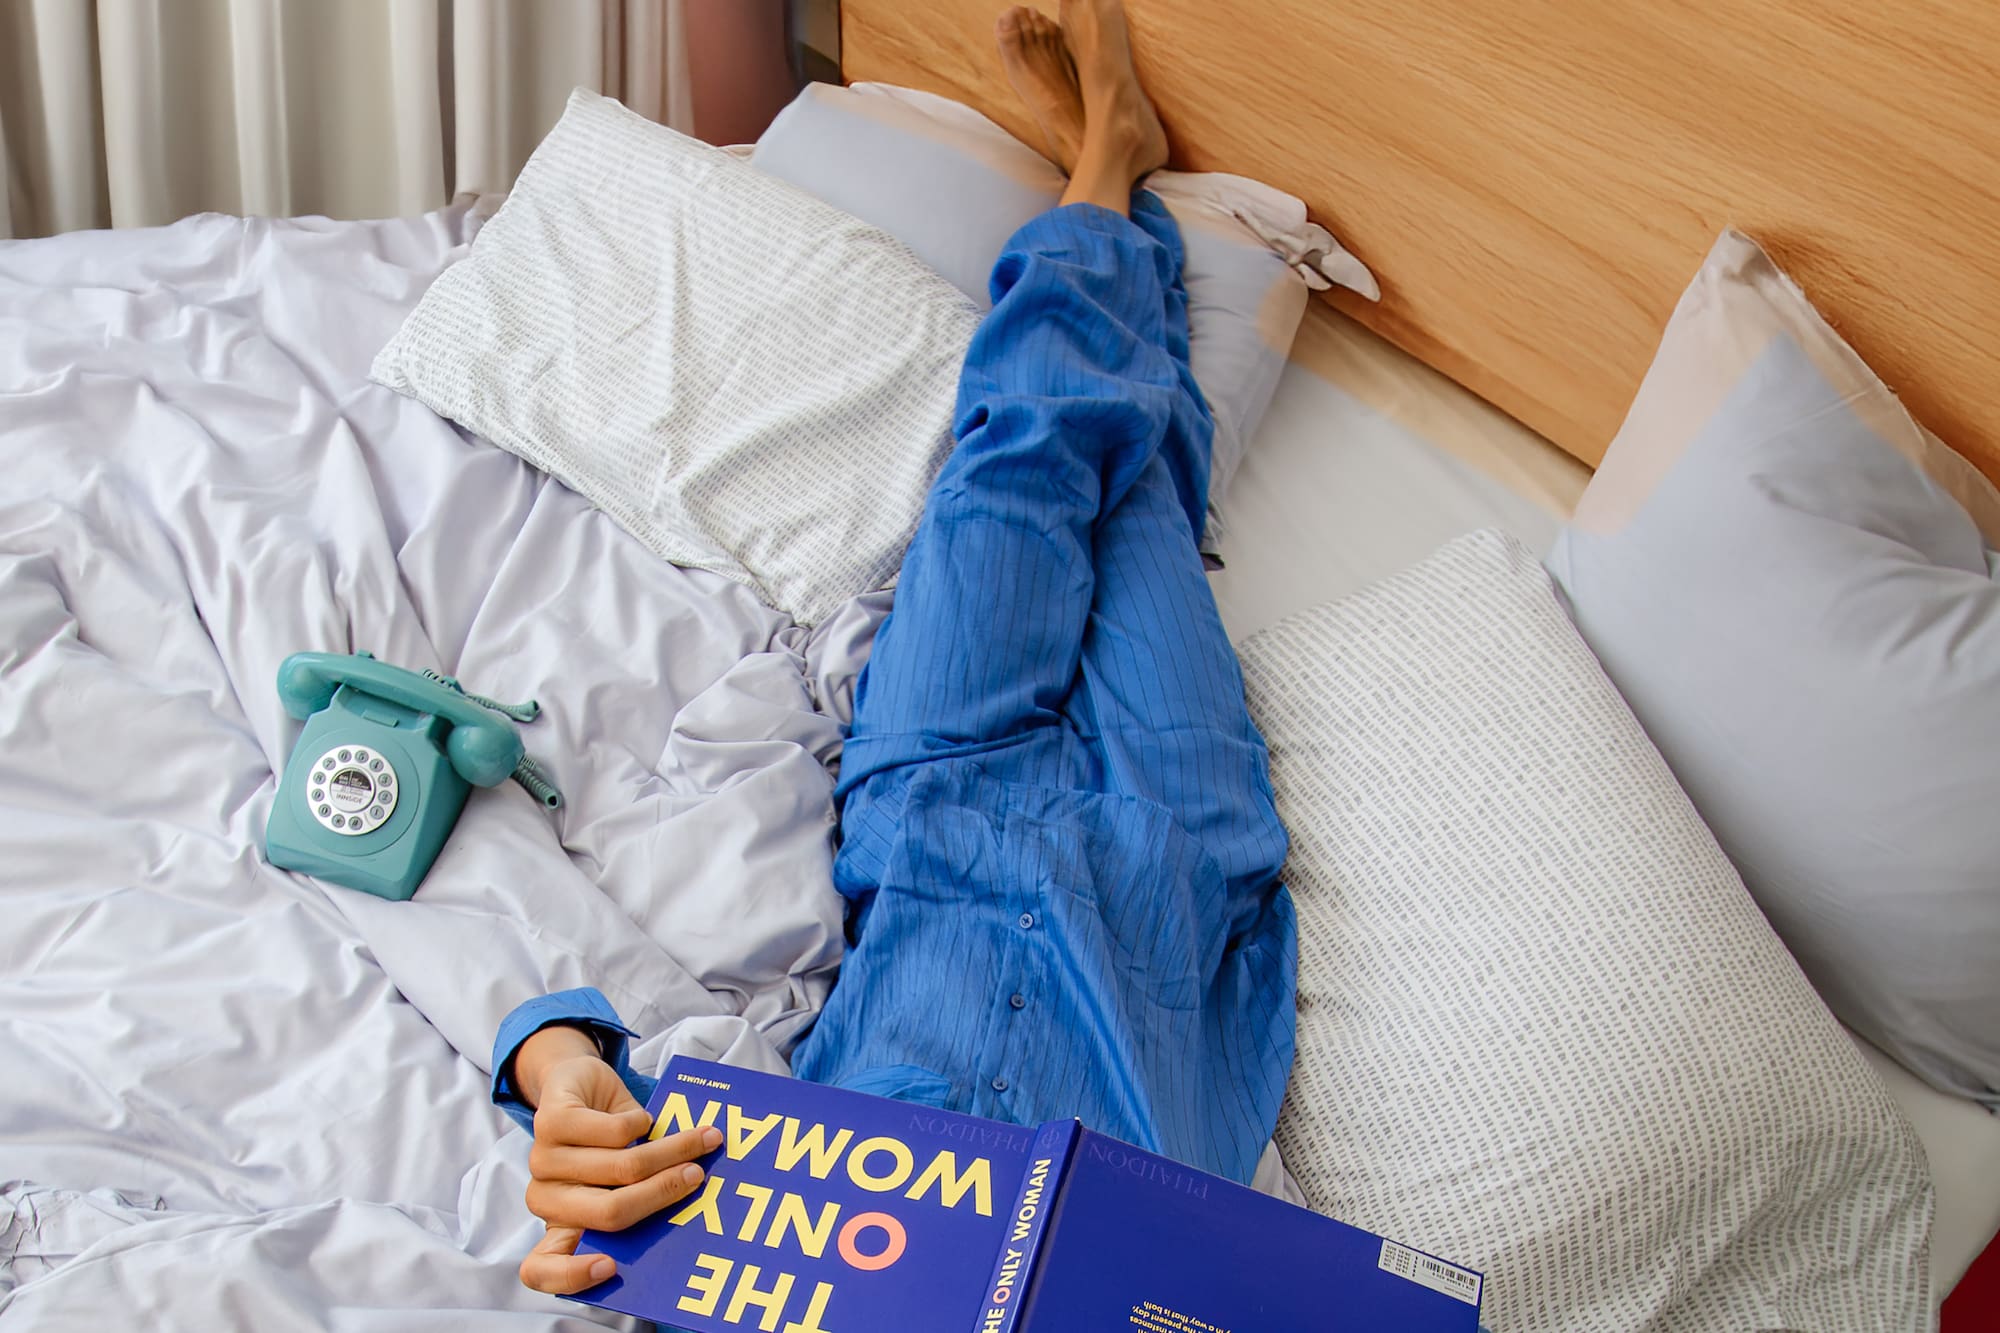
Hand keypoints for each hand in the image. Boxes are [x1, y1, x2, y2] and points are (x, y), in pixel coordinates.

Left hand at [512, 1025, 722, 1294]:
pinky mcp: (550, 1122)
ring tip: (700, 1139)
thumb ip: (640, 1199)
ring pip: (621, 1167)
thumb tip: (692, 1199)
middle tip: (697, 1176)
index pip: (542, 1269)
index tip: (611, 1268)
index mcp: (560, 1225)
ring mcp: (544, 1161)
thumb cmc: (606, 1142)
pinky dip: (641, 1124)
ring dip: (671, 1151)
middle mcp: (546, 1199)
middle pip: (609, 1213)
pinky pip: (614, 1132)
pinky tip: (643, 1119)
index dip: (573, 1277)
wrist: (575, 1084)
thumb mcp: (620, 1180)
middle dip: (663, 1193)